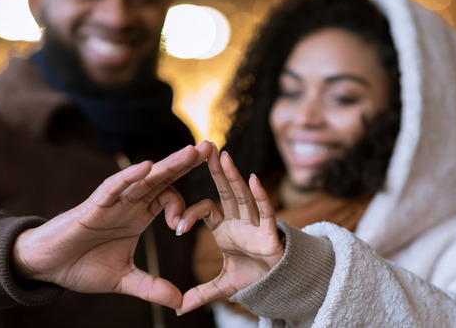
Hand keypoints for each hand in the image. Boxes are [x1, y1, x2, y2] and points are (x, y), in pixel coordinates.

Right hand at [12, 141, 212, 309]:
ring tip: (191, 152)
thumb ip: (152, 287)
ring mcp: (112, 202)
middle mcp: (129, 203)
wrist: (48, 267)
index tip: (182, 227)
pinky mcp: (94, 206)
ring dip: (168, 164)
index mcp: (138, 215)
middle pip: (162, 178)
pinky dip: (130, 177)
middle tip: (211, 147)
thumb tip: (180, 302)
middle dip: (186, 163)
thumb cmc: (81, 266)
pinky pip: (114, 188)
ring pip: (144, 178)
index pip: (168, 199)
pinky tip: (147, 167)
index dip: (182, 207)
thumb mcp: (124, 279)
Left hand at [176, 145, 283, 314]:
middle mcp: (239, 220)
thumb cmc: (253, 277)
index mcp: (224, 227)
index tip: (177, 227)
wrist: (279, 287)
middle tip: (204, 147)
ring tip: (223, 156)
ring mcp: (255, 224)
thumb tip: (178, 308)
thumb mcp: (222, 285)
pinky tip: (253, 179)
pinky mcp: (270, 232)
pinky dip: (260, 196)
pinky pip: (265, 211)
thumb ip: (201, 293)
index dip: (190, 214)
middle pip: (225, 191)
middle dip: (216, 170)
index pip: (206, 210)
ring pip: (242, 196)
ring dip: (233, 176)